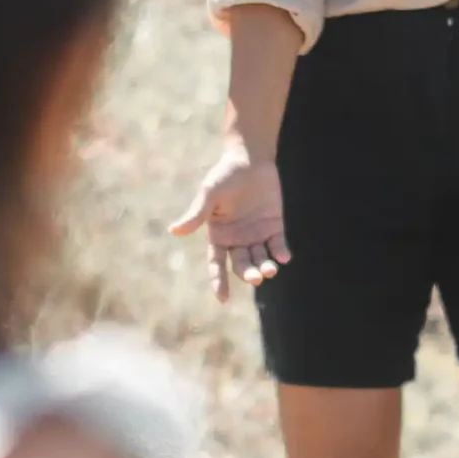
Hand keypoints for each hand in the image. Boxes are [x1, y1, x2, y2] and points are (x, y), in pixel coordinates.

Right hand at [169, 147, 288, 303]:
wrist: (250, 158)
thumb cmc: (225, 175)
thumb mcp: (209, 194)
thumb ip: (196, 214)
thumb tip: (174, 230)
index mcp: (218, 234)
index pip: (216, 263)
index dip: (218, 281)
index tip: (222, 299)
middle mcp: (237, 239)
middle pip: (242, 264)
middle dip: (248, 273)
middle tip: (256, 277)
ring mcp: (256, 234)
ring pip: (261, 258)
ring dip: (265, 266)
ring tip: (270, 269)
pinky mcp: (274, 226)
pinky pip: (278, 245)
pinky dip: (281, 252)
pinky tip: (284, 257)